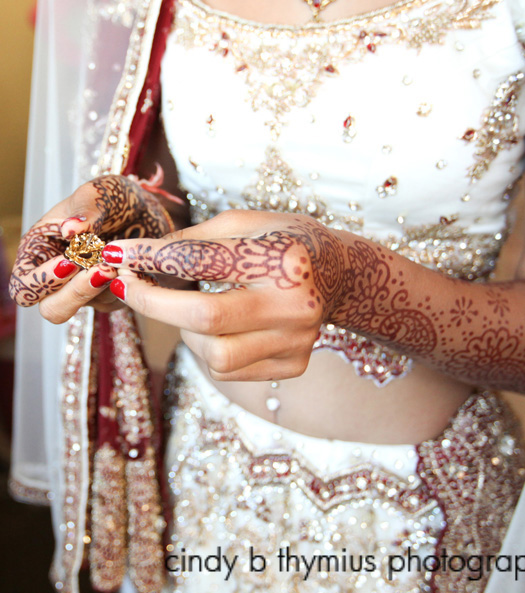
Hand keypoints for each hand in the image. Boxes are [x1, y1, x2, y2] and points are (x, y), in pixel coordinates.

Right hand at [9, 174, 173, 322]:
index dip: (43, 281)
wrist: (147, 208)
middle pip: (52, 309)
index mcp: (39, 250)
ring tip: (122, 260)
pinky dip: (124, 287)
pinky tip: (133, 266)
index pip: (24, 286)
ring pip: (87, 308)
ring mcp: (85, 288)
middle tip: (102, 269)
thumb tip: (69, 229)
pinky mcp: (110, 295)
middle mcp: (58, 275)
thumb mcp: (98, 193)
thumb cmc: (114, 197)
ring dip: (106, 287)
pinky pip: (114, 304)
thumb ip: (85, 210)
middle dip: (76, 293)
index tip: (70, 262)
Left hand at [101, 210, 346, 380]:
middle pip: (204, 318)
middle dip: (151, 303)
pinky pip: (229, 370)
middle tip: (126, 285)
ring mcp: (297, 340)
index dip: (150, 259)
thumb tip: (142, 259)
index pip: (201, 260)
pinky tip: (222, 327)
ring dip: (185, 332)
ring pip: (214, 355)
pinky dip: (210, 349)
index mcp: (282, 259)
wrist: (339, 274)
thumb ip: (196, 240)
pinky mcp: (294, 364)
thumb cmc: (285, 242)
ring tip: (192, 309)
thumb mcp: (246, 222)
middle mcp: (295, 304)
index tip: (116, 256)